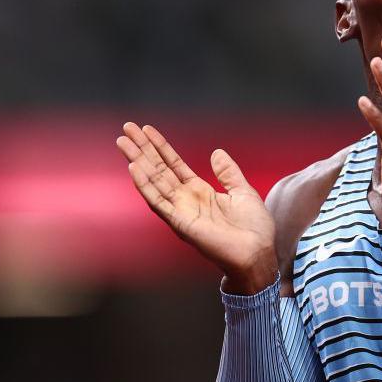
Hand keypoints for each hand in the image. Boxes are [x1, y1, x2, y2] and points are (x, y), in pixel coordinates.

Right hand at [115, 123, 276, 293]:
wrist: (258, 253)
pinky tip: (134, 168)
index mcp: (200, 192)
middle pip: (159, 169)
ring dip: (138, 161)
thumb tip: (217, 152)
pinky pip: (159, 202)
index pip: (174, 165)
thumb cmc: (253, 229)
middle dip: (143, 149)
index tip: (146, 130)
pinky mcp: (180, 223)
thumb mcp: (243, 192)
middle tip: (126, 128)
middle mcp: (186, 200)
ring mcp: (181, 211)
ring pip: (154, 182)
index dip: (160, 147)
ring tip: (123, 142)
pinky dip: (145, 185)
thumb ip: (228, 173)